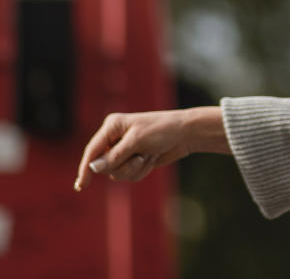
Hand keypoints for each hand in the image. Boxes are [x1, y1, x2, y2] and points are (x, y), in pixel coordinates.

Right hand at [74, 106, 227, 190]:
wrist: (186, 134)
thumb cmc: (162, 130)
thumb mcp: (137, 142)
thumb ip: (114, 156)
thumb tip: (93, 168)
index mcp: (112, 127)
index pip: (92, 151)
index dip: (85, 169)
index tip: (81, 186)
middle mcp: (115, 139)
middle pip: (104, 166)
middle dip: (123, 166)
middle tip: (140, 156)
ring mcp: (124, 150)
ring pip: (117, 173)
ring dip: (135, 168)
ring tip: (149, 155)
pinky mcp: (134, 160)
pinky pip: (130, 175)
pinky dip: (143, 170)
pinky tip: (153, 158)